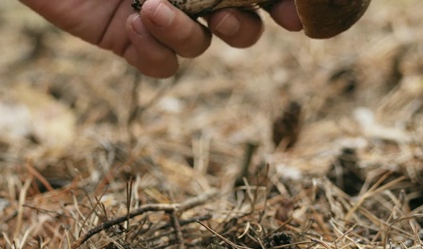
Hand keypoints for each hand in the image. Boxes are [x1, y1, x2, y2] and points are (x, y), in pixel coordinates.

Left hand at [19, 0, 301, 77]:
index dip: (283, 6)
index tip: (294, 14)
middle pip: (240, 28)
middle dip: (243, 28)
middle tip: (226, 17)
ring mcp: (161, 19)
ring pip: (200, 48)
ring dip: (185, 33)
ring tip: (150, 7)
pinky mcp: (128, 41)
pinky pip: (160, 67)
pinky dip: (154, 53)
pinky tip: (133, 25)